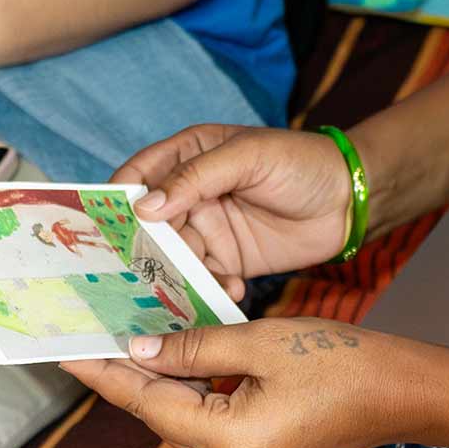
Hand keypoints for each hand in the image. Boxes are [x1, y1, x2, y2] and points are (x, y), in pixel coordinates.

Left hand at [61, 318, 426, 447]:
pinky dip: (189, 390)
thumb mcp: (261, 341)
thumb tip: (141, 349)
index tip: (67, 351)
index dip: (106, 374)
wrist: (397, 392)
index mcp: (226, 441)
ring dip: (159, 379)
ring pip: (183, 417)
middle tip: (93, 332)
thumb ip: (196, 346)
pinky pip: (207, 421)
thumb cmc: (338, 360)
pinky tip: (176, 358)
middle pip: (161, 413)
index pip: (148, 403)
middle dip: (129, 373)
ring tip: (126, 337)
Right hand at [112, 124, 353, 299]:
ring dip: (175, 278)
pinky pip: (202, 281)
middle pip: (148, 226)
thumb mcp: (249, 157)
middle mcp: (190, 193)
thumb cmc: (301, 162)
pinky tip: (232, 289)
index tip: (98, 234)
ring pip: (172, 259)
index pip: (137, 176)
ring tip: (186, 292)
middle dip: (140, 252)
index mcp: (189, 155)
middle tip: (134, 279)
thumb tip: (143, 206)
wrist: (349, 199)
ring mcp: (207, 228)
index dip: (114, 202)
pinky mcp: (227, 259)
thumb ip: (196, 177)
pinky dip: (208, 290)